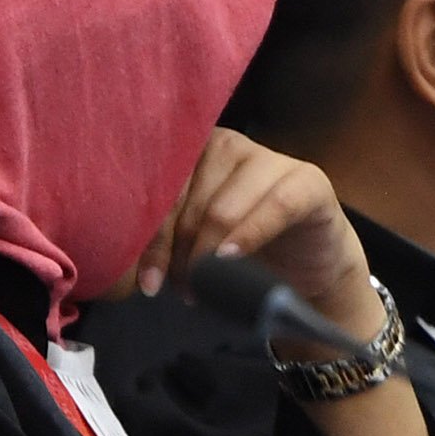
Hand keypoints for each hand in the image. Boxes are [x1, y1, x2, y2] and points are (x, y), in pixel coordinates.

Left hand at [133, 130, 384, 345]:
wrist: (304, 265)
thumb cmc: (238, 251)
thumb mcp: (191, 244)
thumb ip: (163, 241)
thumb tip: (126, 265)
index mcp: (189, 153)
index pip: (155, 190)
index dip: (149, 238)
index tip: (146, 282)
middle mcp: (225, 145)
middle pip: (185, 201)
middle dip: (177, 253)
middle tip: (180, 290)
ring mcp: (268, 158)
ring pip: (220, 209)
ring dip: (207, 257)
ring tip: (204, 290)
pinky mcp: (307, 181)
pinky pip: (273, 206)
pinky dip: (249, 235)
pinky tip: (232, 258)